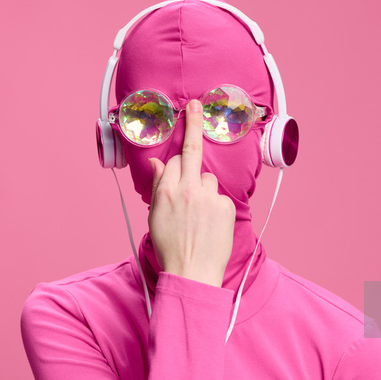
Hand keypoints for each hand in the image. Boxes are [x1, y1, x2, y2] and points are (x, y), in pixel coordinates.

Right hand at [148, 100, 235, 287]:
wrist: (192, 274)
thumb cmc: (170, 248)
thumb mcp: (155, 216)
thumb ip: (159, 186)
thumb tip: (158, 163)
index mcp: (166, 192)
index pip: (174, 158)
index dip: (181, 142)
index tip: (190, 109)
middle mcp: (187, 190)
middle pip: (193, 155)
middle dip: (194, 128)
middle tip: (195, 105)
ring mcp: (209, 198)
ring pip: (208, 179)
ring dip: (204, 188)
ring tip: (199, 214)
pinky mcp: (225, 207)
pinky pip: (220, 197)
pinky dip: (216, 205)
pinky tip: (210, 223)